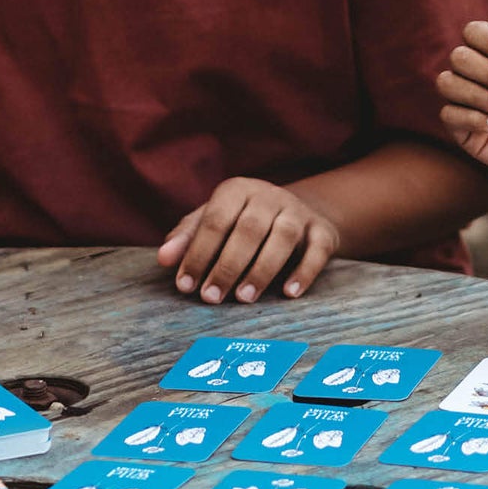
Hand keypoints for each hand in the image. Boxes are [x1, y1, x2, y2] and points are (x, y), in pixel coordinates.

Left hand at [156, 178, 339, 303]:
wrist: (295, 213)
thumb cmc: (241, 222)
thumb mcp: (213, 222)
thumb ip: (188, 237)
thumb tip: (164, 258)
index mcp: (237, 190)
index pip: (215, 220)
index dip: (198, 253)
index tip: (186, 286)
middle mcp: (269, 195)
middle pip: (248, 228)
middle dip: (227, 266)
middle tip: (211, 298)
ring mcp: (298, 212)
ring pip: (283, 237)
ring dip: (262, 269)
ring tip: (243, 298)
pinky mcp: (323, 230)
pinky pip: (318, 249)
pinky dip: (304, 271)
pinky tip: (289, 293)